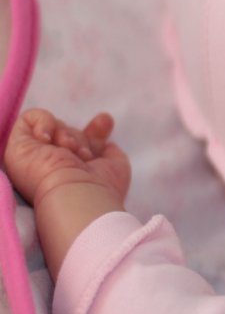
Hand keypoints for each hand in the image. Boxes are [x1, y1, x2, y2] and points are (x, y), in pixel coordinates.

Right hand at [4, 109, 130, 276]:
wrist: (76, 194)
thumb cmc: (101, 187)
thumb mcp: (116, 168)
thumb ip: (111, 153)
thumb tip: (107, 143)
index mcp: (74, 173)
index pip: (83, 145)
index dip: (95, 131)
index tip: (104, 121)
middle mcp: (53, 166)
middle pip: (71, 134)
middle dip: (82, 139)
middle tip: (83, 155)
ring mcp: (35, 157)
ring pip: (55, 128)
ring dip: (67, 135)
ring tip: (70, 152)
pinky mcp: (18, 148)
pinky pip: (30, 118)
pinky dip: (44, 122)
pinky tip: (49, 140)